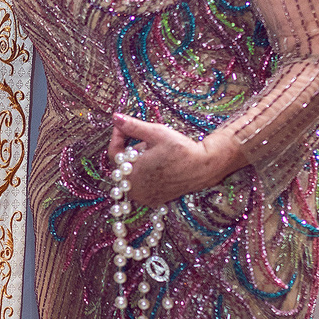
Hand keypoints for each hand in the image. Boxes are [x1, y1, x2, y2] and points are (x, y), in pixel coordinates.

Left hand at [107, 115, 243, 208]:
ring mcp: (144, 197)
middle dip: (131, 151)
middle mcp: (134, 190)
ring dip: (138, 162)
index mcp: (131, 174)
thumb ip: (132, 126)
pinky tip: (160, 165)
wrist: (204, 166)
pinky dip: (146, 174)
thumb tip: (115, 117)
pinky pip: (142, 184)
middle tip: (147, 140)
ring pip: (132, 175)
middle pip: (123, 165)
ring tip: (156, 152)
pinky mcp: (154, 201)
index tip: (124, 126)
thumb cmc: (181, 149)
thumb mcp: (155, 133)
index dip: (118, 137)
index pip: (114, 153)